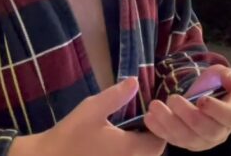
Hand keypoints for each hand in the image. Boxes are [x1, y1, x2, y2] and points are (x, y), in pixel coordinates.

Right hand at [8, 78, 165, 155]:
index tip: (150, 114)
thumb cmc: (70, 134)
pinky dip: (129, 152)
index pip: (159, 142)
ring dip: (142, 146)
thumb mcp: (92, 109)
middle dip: (153, 137)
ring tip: (133, 127)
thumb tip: (136, 81)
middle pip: (152, 153)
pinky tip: (118, 140)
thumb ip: (116, 96)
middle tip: (144, 118)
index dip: (160, 128)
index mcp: (128, 148)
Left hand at [144, 65, 230, 151]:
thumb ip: (229, 76)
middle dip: (186, 114)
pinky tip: (149, 117)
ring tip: (155, 106)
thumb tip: (230, 80)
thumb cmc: (215, 87)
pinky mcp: (184, 144)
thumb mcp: (222, 76)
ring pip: (185, 137)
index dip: (215, 109)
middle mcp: (219, 133)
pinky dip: (159, 130)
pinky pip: (171, 140)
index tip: (201, 99)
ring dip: (168, 122)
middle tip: (172, 98)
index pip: (227, 116)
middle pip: (204, 129)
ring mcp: (201, 142)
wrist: (202, 99)